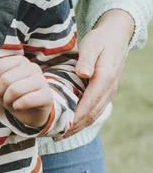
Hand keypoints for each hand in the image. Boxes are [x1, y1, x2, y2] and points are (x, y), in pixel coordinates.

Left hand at [0, 56, 52, 128]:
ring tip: (11, 102)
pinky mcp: (47, 95)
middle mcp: (33, 67)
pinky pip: (26, 100)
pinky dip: (17, 106)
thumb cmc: (11, 94)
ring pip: (15, 90)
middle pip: (6, 79)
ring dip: (7, 100)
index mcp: (20, 61)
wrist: (29, 112)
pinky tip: (18, 107)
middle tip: (3, 97)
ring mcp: (42, 80)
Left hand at [61, 9, 133, 138]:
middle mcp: (109, 88)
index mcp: (105, 78)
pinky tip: (70, 125)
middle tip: (56, 137)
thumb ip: (87, 59)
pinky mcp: (105, 92)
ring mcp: (109, 91)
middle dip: (75, 127)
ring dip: (79, 126)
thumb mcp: (92, 45)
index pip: (90, 102)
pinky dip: (83, 119)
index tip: (62, 126)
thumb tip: (84, 73)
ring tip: (60, 136)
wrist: (116, 36)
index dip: (76, 116)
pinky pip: (95, 110)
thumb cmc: (100, 40)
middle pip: (92, 113)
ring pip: (94, 114)